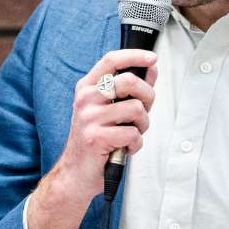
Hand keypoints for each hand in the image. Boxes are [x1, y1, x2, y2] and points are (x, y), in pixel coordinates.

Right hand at [25, 49, 157, 228]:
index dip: (135, 55)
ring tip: (132, 133)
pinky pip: (132, 133)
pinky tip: (125, 147)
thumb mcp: (110, 109)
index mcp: (87, 88)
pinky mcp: (96, 137)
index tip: (152, 59)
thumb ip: (130, 89)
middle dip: (148, 96)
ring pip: (136, 109)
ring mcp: (89, 118)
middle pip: (129, 82)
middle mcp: (85, 99)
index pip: (111, 60)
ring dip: (143, 125)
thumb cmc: (96, 139)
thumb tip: (151, 69)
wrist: (76, 173)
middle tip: (145, 111)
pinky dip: (136, 144)